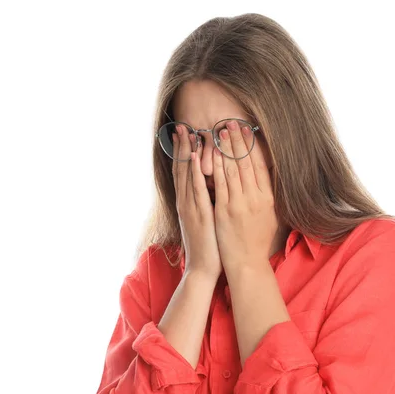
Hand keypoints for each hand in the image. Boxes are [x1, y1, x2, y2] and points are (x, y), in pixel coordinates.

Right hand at [171, 124, 221, 280]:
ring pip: (187, 175)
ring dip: (186, 153)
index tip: (184, 134)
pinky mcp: (199, 214)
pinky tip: (194, 157)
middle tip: (181, 125)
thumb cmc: (209, 244)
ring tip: (186, 133)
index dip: (183, 152)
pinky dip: (194, 172)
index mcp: (188, 203)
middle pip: (181, 169)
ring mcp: (191, 207)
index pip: (184, 172)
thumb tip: (214, 187)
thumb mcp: (206, 219)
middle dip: (181, 147)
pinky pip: (196, 189)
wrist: (203, 268)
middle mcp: (186, 202)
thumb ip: (207, 202)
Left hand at [212, 119, 277, 271]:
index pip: (261, 166)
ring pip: (233, 170)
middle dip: (239, 141)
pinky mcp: (224, 211)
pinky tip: (211, 154)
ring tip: (220, 131)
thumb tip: (268, 177)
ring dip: (226, 148)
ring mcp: (239, 204)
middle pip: (247, 163)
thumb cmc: (258, 242)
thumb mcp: (271, 217)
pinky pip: (219, 184)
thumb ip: (268, 197)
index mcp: (268, 199)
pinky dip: (216, 167)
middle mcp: (255, 198)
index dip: (254, 146)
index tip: (248, 131)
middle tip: (232, 122)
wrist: (247, 264)